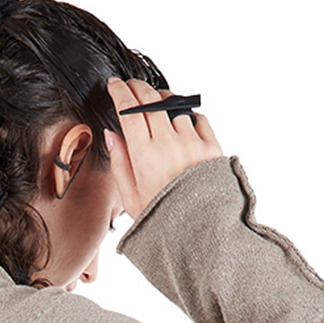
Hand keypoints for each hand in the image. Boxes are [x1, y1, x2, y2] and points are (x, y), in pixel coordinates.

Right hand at [104, 77, 224, 222]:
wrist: (201, 236)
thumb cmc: (164, 222)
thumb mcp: (131, 200)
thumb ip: (119, 164)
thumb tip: (111, 134)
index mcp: (145, 157)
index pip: (129, 110)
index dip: (120, 92)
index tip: (114, 85)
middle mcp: (169, 144)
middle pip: (150, 100)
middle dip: (137, 87)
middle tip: (131, 87)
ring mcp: (192, 143)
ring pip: (174, 105)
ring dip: (162, 100)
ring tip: (156, 106)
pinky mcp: (212, 146)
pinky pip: (198, 117)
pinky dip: (187, 114)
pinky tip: (180, 123)